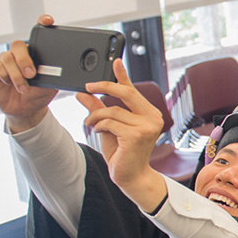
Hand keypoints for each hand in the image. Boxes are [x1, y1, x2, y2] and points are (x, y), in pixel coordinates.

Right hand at [0, 15, 58, 132]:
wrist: (25, 110)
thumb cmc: (39, 94)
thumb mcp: (52, 85)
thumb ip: (58, 75)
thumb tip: (73, 70)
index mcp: (37, 53)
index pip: (38, 33)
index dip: (42, 23)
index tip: (48, 21)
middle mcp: (21, 53)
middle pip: (19, 45)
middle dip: (25, 59)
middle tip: (32, 74)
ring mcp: (7, 60)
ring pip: (8, 57)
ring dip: (17, 74)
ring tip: (24, 87)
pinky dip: (7, 78)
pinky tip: (11, 85)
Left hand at [78, 59, 165, 211]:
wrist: (130, 176)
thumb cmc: (123, 152)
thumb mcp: (108, 126)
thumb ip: (98, 108)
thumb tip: (84, 94)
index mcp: (149, 114)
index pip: (133, 90)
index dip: (122, 75)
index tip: (115, 61)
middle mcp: (153, 118)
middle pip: (126, 93)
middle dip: (104, 87)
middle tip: (87, 87)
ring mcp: (147, 127)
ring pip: (112, 110)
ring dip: (95, 116)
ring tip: (90, 124)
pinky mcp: (137, 135)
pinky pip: (110, 122)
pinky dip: (99, 125)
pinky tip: (98, 131)